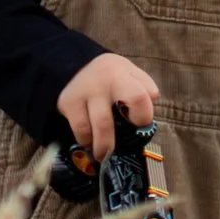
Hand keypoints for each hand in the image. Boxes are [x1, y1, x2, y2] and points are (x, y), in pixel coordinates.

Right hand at [57, 49, 159, 164]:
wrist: (77, 64)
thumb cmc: (112, 76)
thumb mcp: (131, 74)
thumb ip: (145, 88)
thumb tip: (151, 108)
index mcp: (123, 75)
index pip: (138, 97)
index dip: (142, 116)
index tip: (139, 124)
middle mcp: (102, 83)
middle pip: (107, 120)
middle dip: (110, 142)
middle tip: (114, 152)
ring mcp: (83, 93)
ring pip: (92, 128)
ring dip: (99, 146)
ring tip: (102, 153)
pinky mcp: (68, 102)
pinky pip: (80, 129)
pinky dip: (85, 140)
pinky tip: (89, 140)